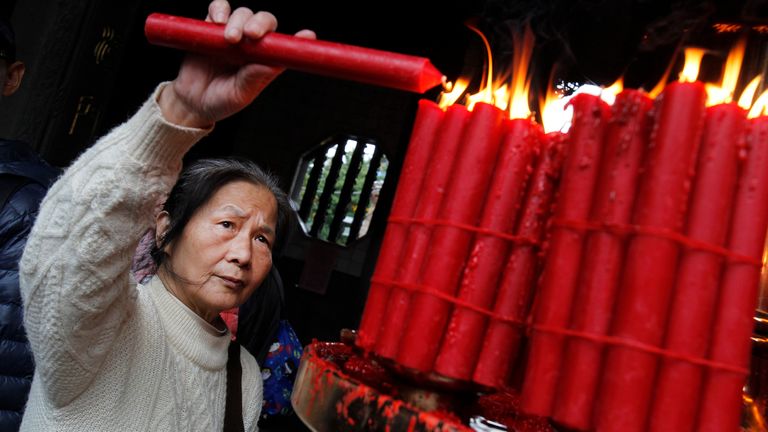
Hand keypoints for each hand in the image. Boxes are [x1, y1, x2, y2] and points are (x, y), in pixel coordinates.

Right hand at [159, 0, 315, 127]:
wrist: (191, 102)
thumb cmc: (221, 100)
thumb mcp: (240, 94)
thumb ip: (255, 77)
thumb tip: (274, 63)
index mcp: (264, 61)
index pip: (282, 44)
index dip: (296, 38)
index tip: (308, 35)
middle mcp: (251, 46)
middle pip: (263, 21)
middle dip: (260, 23)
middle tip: (252, 35)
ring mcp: (232, 35)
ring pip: (242, 13)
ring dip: (238, 20)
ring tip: (230, 38)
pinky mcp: (210, 28)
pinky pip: (217, 9)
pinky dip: (219, 10)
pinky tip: (218, 20)